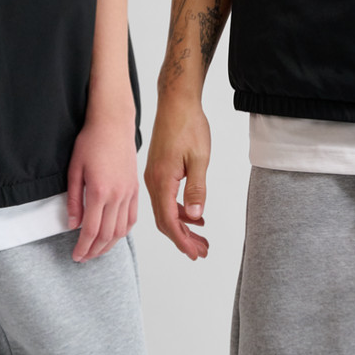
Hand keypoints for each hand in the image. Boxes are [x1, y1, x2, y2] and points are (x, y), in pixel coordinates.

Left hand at [66, 110, 138, 262]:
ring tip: (97, 250)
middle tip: (83, 257)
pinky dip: (124, 231)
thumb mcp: (74, 169)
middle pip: (107, 235)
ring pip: (122, 230)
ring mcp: (129, 192)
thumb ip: (73, 200)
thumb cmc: (91, 141)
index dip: (83, 248)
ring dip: (109, 245)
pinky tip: (115, 235)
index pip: (91, 231)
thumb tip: (72, 224)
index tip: (75, 256)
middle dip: (94, 251)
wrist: (113, 123)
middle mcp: (117, 195)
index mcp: (100, 191)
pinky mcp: (135, 188)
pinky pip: (132, 217)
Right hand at [144, 96, 210, 259]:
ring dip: (182, 226)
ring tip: (201, 237)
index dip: (182, 240)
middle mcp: (153, 181)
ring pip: (165, 210)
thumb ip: (196, 189)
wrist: (176, 101)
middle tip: (202, 251)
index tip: (195, 253)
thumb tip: (195, 217)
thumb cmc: (188, 124)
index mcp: (162, 180)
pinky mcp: (158, 169)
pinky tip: (194, 214)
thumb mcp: (199, 158)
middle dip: (183, 238)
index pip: (169, 221)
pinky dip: (179, 210)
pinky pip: (165, 198)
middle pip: (165, 220)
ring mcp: (154, 175)